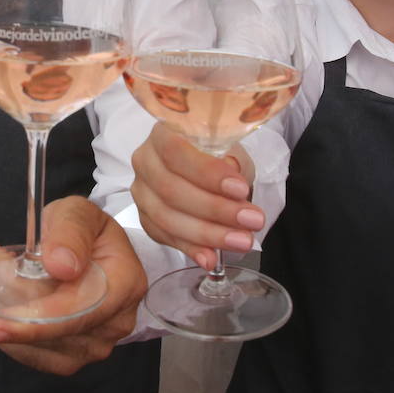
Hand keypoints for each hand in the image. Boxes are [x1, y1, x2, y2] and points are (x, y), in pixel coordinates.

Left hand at [0, 196, 145, 375]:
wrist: (88, 250)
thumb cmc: (82, 230)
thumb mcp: (78, 212)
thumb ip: (71, 232)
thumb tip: (61, 265)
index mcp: (125, 281)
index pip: (82, 310)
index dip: (39, 319)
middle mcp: (117, 319)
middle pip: (59, 334)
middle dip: (15, 314)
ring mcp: (98, 342)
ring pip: (43, 348)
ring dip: (11, 321)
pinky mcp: (76, 354)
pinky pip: (37, 356)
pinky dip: (13, 335)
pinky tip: (5, 305)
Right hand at [130, 123, 264, 267]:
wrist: (205, 171)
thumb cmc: (217, 156)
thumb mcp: (231, 149)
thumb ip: (231, 159)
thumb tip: (231, 173)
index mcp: (162, 134)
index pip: (175, 151)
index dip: (207, 173)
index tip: (240, 189)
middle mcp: (144, 161)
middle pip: (170, 189)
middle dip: (215, 209)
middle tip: (252, 220)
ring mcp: (141, 192)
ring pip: (166, 217)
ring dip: (207, 233)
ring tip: (241, 241)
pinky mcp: (145, 218)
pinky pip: (164, 237)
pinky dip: (190, 249)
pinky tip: (211, 258)